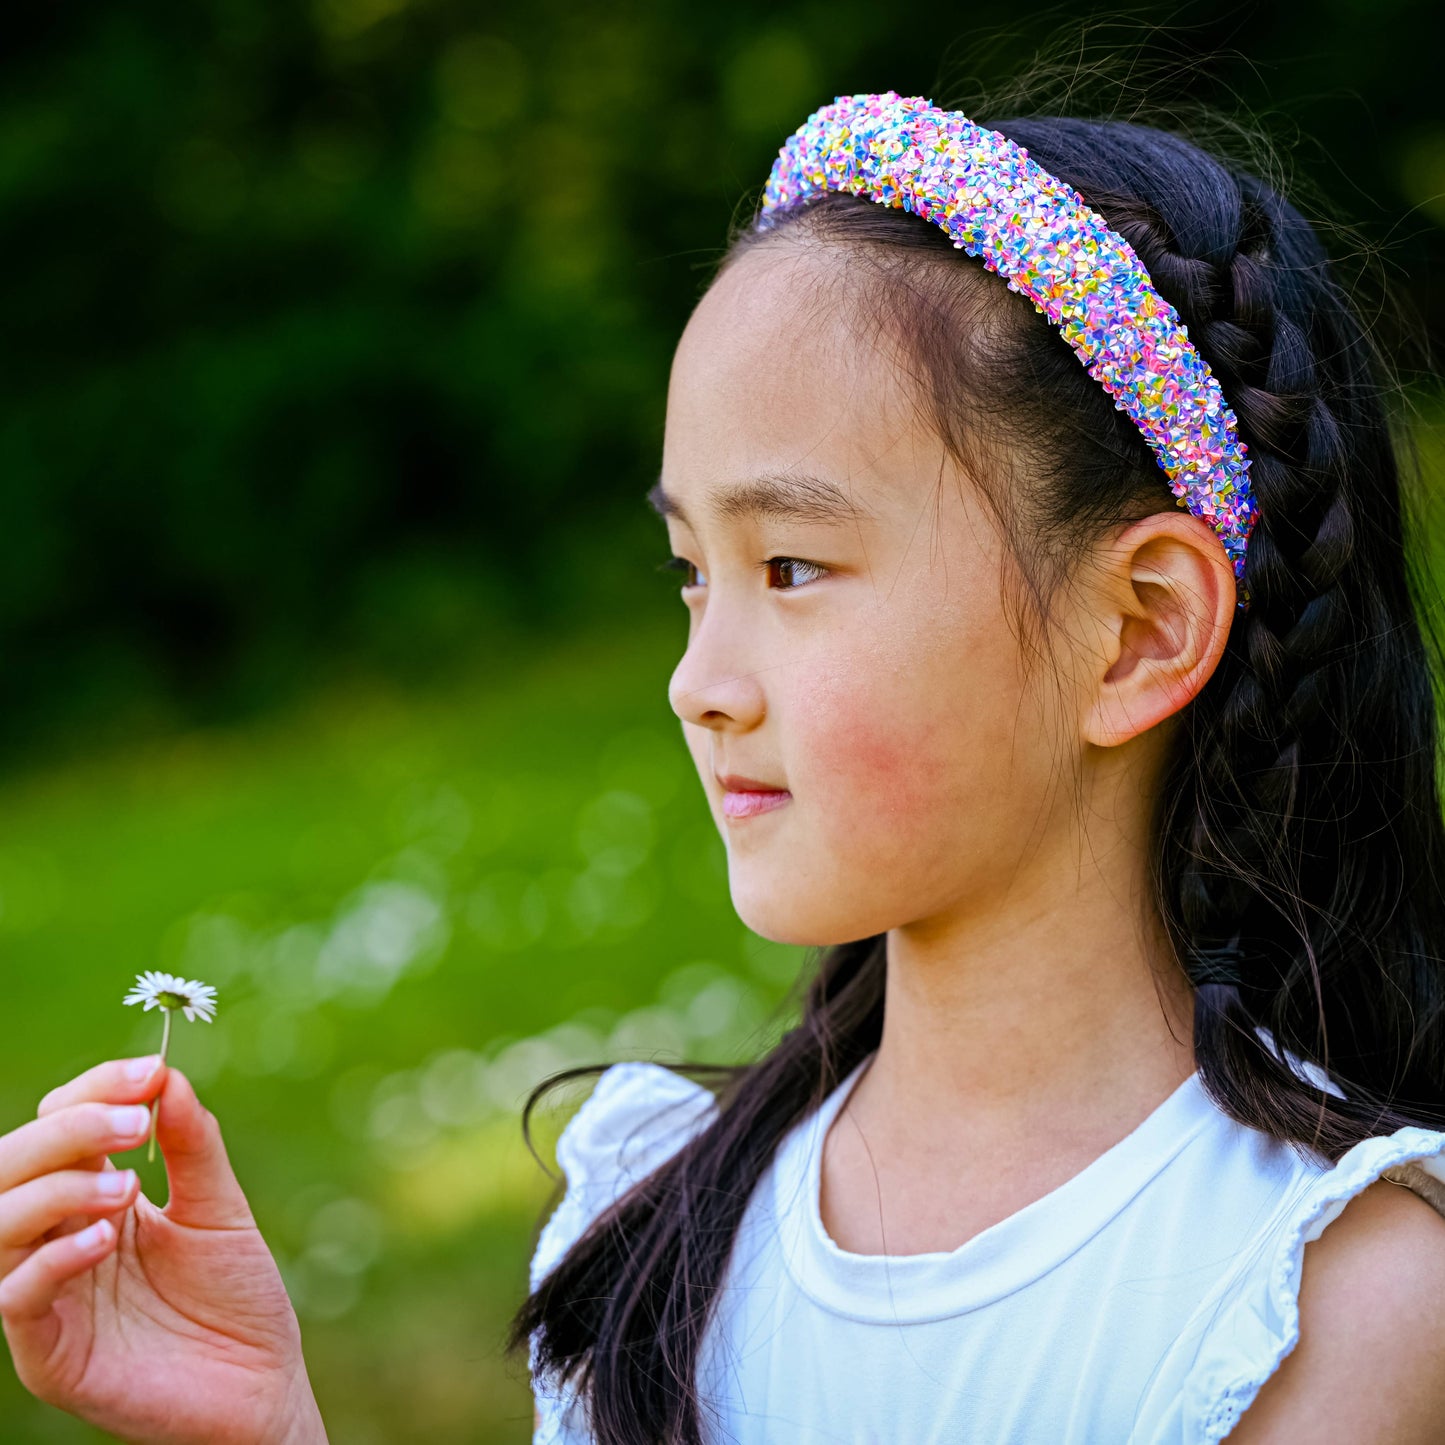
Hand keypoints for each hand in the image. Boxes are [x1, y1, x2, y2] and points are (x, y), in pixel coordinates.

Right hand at [0, 1056, 327, 1444]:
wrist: (263, 1385)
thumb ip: (192, 1145)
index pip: (59, 1125)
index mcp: (94, 1198)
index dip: (95, 1091)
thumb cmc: (237, 1296)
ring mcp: (50, 1298)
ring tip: (125, 1187)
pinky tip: (103, 1240)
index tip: (152, 1072)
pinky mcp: (52, 1355)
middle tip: (132, 1122)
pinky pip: (18, 1302)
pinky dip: (50, 1263)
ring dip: (54, 1192)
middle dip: (67, 1132)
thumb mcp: (219, 1206)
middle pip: (13, 1169)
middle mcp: (58, 1241)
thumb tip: (167, 1076)